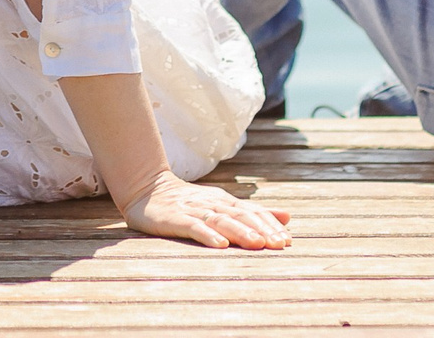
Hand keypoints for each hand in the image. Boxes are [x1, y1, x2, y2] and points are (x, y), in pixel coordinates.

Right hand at [120, 170, 293, 249]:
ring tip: (257, 244)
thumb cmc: (188, 202)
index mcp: (225, 201)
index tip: (287, 241)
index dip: (270, 225)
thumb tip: (288, 217)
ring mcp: (193, 209)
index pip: (252, 211)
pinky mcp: (174, 218)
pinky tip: (219, 244)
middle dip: (262, 229)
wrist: (146, 189)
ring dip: (240, 232)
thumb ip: (253, 212)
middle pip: (241, 215)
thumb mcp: (222, 204)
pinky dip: (207, 234)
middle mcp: (212, 203)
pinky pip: (193, 226)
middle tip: (280, 245)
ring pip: (221, 220)